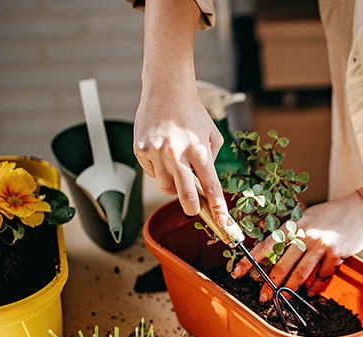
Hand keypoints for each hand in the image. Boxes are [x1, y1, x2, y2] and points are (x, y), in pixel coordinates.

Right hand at [133, 85, 227, 225]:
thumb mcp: (211, 135)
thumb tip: (204, 185)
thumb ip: (210, 161)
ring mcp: (156, 152)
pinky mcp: (141, 150)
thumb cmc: (192, 112)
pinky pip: (151, 173)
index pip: (210, 185)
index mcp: (199, 149)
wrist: (166, 89)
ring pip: (165, 188)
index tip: (221, 220)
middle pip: (185, 195)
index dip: (217, 207)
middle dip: (192, 209)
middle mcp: (177, 152)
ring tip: (176, 168)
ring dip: (173, 186)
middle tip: (194, 210)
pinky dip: (158, 170)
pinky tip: (162, 153)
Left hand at [231, 192, 362, 301]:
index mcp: (294, 225)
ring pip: (301, 273)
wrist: (361, 209)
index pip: (267, 245)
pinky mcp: (336, 254)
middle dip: (271, 284)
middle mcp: (305, 235)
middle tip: (263, 297)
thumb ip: (291, 234)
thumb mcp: (307, 218)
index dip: (251, 261)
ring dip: (291, 289)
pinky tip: (311, 291)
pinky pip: (322, 276)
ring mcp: (321, 245)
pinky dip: (315, 286)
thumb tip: (272, 248)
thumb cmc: (331, 215)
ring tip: (285, 299)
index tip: (238, 273)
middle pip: (282, 265)